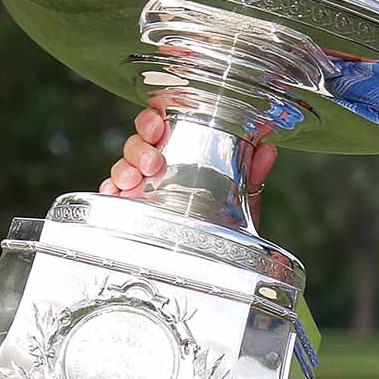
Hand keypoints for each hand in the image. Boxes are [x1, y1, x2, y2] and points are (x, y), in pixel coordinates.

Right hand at [104, 104, 278, 222]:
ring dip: (125, 167)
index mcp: (181, 152)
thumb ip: (254, 173)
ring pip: (122, 166)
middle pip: (137, 143)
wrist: (222, 258)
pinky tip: (116, 193)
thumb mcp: (244, 197)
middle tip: (153, 160)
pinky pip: (112, 195)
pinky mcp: (129, 210)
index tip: (158, 125)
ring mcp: (141, 188)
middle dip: (139, 145)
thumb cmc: (229, 221)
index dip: (153, 119)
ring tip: (135, 179)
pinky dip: (110, 190)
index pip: (159, 125)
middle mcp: (157, 168)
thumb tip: (268, 148)